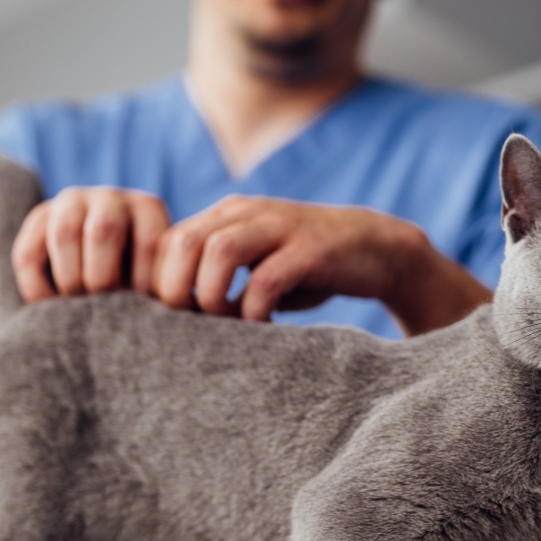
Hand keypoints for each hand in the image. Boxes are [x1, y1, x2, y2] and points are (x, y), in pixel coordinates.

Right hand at [12, 187, 170, 301]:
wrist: (98, 267)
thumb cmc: (138, 282)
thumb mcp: (155, 280)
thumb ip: (158, 290)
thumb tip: (158, 317)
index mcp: (149, 209)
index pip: (149, 243)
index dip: (143, 284)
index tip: (140, 312)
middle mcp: (111, 198)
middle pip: (103, 231)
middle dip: (101, 278)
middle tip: (104, 309)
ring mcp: (73, 201)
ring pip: (65, 234)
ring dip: (71, 279)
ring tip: (78, 309)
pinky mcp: (39, 216)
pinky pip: (29, 252)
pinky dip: (37, 286)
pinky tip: (49, 307)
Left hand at [152, 195, 490, 333]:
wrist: (379, 249)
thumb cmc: (311, 269)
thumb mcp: (259, 264)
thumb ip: (222, 277)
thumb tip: (178, 319)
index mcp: (229, 215)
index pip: (168, 239)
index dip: (160, 281)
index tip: (175, 318)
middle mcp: (249, 213)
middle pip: (184, 240)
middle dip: (177, 288)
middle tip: (193, 323)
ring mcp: (281, 227)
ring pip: (219, 250)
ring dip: (213, 294)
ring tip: (226, 323)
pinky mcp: (312, 250)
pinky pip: (267, 279)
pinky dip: (255, 309)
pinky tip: (263, 327)